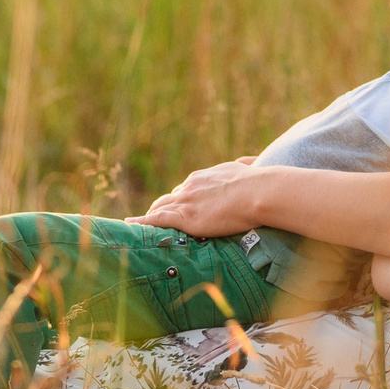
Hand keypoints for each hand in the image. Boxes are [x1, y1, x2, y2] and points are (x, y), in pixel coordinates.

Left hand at [134, 159, 265, 236]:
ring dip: (149, 216)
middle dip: (161, 207)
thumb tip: (248, 162)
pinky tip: (131, 226)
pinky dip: (142, 222)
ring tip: (138, 225)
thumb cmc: (258, 183)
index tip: (178, 206)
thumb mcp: (248, 168)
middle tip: (153, 217)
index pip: (185, 189)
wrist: (258, 192)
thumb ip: (244, 166)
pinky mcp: (185, 217)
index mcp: (203, 177)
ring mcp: (186, 202)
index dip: (180, 199)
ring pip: (159, 208)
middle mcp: (190, 187)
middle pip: (169, 198)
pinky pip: (156, 220)